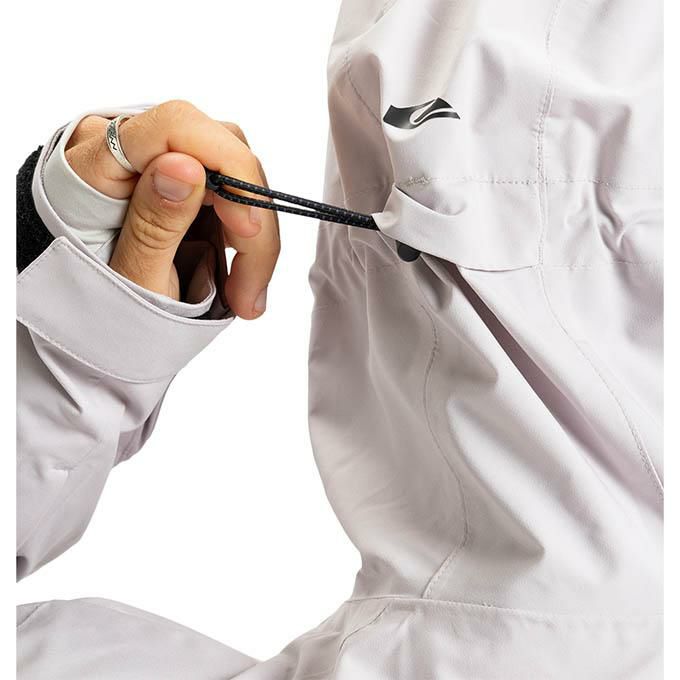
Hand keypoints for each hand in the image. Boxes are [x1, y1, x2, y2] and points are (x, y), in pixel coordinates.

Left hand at [65, 101, 279, 318]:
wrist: (94, 323)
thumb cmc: (99, 306)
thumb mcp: (132, 279)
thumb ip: (155, 222)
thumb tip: (186, 165)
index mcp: (93, 163)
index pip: (176, 127)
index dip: (228, 168)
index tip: (247, 229)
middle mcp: (129, 148)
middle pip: (220, 150)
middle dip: (251, 221)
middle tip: (249, 290)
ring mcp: (163, 163)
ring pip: (238, 175)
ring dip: (254, 238)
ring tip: (245, 295)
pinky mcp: (186, 182)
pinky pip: (236, 195)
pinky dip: (247, 239)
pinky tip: (241, 279)